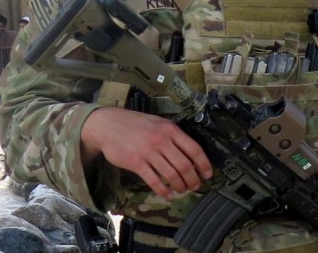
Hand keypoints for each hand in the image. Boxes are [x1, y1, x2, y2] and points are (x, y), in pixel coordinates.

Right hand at [80, 107, 211, 199]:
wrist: (108, 125)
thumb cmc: (136, 124)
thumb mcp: (158, 123)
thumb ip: (173, 135)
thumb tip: (189, 152)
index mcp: (171, 130)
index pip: (194, 149)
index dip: (204, 164)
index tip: (208, 174)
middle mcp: (162, 140)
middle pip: (184, 164)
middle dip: (193, 179)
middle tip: (195, 186)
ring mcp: (149, 152)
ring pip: (171, 174)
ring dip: (180, 185)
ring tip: (182, 190)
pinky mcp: (136, 163)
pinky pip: (154, 180)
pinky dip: (163, 190)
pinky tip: (168, 195)